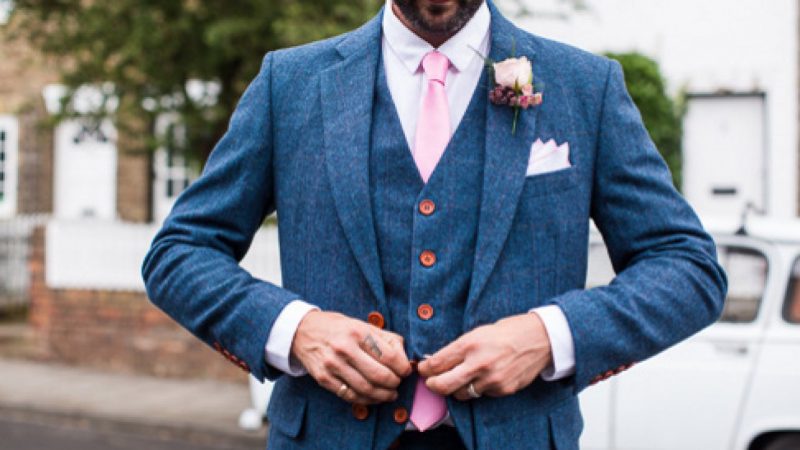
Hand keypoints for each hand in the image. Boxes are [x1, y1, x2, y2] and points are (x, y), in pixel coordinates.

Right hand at [291, 310, 411, 404]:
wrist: (303, 331)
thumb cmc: (338, 328)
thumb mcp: (362, 325)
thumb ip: (386, 339)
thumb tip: (405, 358)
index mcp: (358, 332)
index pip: (389, 356)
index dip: (403, 368)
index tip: (406, 371)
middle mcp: (345, 349)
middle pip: (379, 375)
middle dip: (395, 383)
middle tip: (398, 383)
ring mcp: (333, 365)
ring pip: (366, 389)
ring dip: (384, 395)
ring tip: (390, 393)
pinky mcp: (324, 379)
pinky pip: (350, 396)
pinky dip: (367, 400)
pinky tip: (374, 397)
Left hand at [418, 313, 552, 400]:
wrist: (539, 338)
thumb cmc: (507, 331)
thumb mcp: (478, 332)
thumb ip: (459, 348)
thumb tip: (438, 361)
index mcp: (469, 344)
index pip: (436, 363)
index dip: (424, 368)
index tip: (422, 368)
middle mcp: (478, 364)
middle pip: (442, 385)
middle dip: (432, 385)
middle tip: (431, 382)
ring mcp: (491, 379)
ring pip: (461, 394)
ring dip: (456, 388)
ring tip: (459, 379)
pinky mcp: (502, 390)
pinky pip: (482, 394)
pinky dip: (478, 388)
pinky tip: (484, 377)